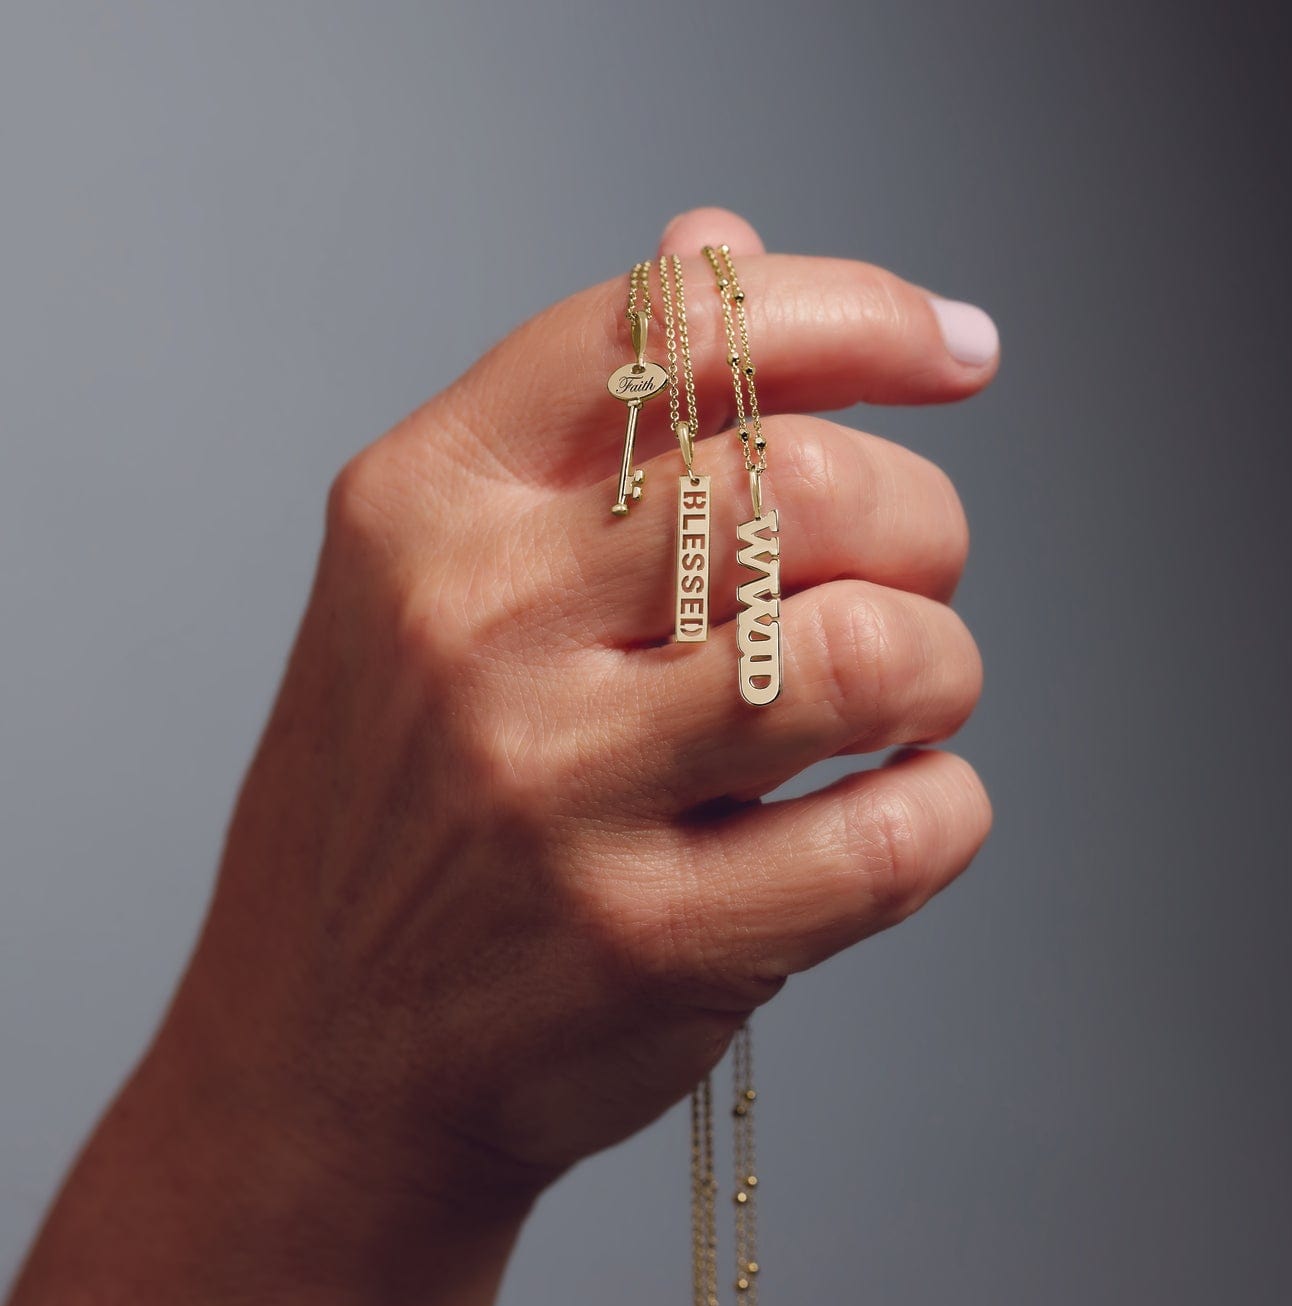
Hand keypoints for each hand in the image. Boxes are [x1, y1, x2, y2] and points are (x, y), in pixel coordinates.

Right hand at [174, 207, 996, 1206]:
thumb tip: (721, 243)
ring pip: (867, 650)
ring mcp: (552, 790)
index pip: (675, 329)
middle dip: (921, 518)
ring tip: (907, 696)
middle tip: (911, 573)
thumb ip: (584, 410)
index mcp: (427, 498)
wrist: (321, 1061)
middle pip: (803, 481)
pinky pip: (896, 832)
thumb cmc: (413, 791)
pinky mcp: (642, 943)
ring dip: (942, 662)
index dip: (855, 312)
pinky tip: (894, 807)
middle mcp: (476, 624)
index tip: (957, 349)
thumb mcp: (438, 572)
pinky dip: (943, 807)